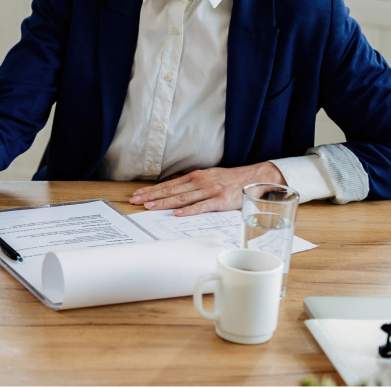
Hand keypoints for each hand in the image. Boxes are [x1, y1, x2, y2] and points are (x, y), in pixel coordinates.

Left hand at [129, 162, 284, 215]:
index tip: (138, 194)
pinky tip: (177, 213)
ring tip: (150, 207)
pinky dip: (189, 210)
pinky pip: (202, 206)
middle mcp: (200, 182)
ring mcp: (209, 191)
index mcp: (195, 177)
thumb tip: (173, 184)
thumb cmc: (230, 180)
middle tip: (136, 201)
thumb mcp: (208, 176)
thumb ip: (191, 182)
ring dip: (165, 203)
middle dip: (152, 196)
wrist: (254, 178)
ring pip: (182, 198)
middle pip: (171, 190)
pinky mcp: (220, 201)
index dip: (152, 190)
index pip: (168, 185)